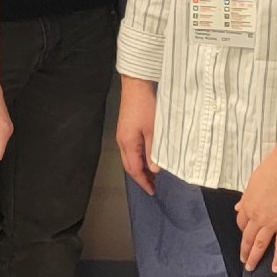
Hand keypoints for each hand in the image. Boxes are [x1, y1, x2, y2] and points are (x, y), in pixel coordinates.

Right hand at [116, 77, 159, 195]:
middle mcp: (122, 142)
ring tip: (152, 174)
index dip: (143, 181)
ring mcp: (122, 135)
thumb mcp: (153, 130)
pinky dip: (139, 157)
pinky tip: (148, 156)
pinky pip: (131, 149)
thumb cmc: (145, 107)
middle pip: (129, 166)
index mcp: (128, 144)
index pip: (134, 169)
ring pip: (130, 158)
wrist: (136, 85)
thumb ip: (153, 150)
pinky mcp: (126, 128)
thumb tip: (154, 170)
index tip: (152, 191)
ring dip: (140, 167)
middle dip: (140, 177)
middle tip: (153, 185)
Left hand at [236, 146, 276, 272]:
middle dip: (244, 250)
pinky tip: (275, 268)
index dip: (242, 229)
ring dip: (254, 257)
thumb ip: (245, 197)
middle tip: (244, 260)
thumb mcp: (253, 182)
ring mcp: (271, 222)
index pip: (242, 222)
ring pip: (260, 244)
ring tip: (251, 267)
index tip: (244, 233)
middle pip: (247, 237)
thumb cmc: (271, 170)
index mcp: (248, 204)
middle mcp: (257, 217)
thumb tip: (238, 206)